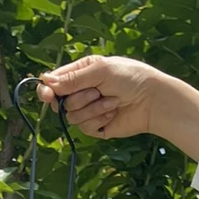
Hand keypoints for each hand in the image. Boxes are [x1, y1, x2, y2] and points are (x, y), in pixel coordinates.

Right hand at [37, 56, 198, 160]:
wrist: (151, 101)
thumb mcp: (100, 71)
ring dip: (93, 109)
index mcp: (81, 72)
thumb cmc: (130, 78)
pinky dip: (99, 119)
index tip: (47, 95)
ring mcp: (88, 110)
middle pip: (61, 102)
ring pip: (72, 116)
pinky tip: (113, 112)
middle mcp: (82, 91)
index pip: (55, 82)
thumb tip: (46, 81)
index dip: (47, 90)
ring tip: (112, 102)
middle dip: (79, 98)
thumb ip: (73, 78)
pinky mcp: (96, 126)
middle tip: (96, 92)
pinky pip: (85, 127)